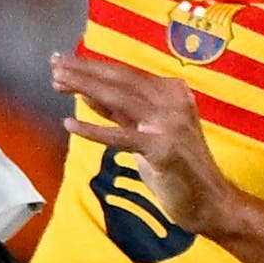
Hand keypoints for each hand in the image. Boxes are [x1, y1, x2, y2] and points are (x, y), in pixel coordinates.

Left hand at [54, 50, 235, 238]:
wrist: (210, 202)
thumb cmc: (177, 169)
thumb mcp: (145, 133)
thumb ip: (120, 113)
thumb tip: (87, 93)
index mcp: (171, 92)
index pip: (125, 74)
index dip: (92, 66)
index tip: (62, 60)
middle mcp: (173, 101)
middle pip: (120, 79)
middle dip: (83, 69)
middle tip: (53, 62)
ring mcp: (170, 124)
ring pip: (119, 99)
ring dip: (85, 88)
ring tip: (57, 82)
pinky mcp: (163, 150)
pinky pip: (121, 136)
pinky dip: (94, 130)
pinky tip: (70, 123)